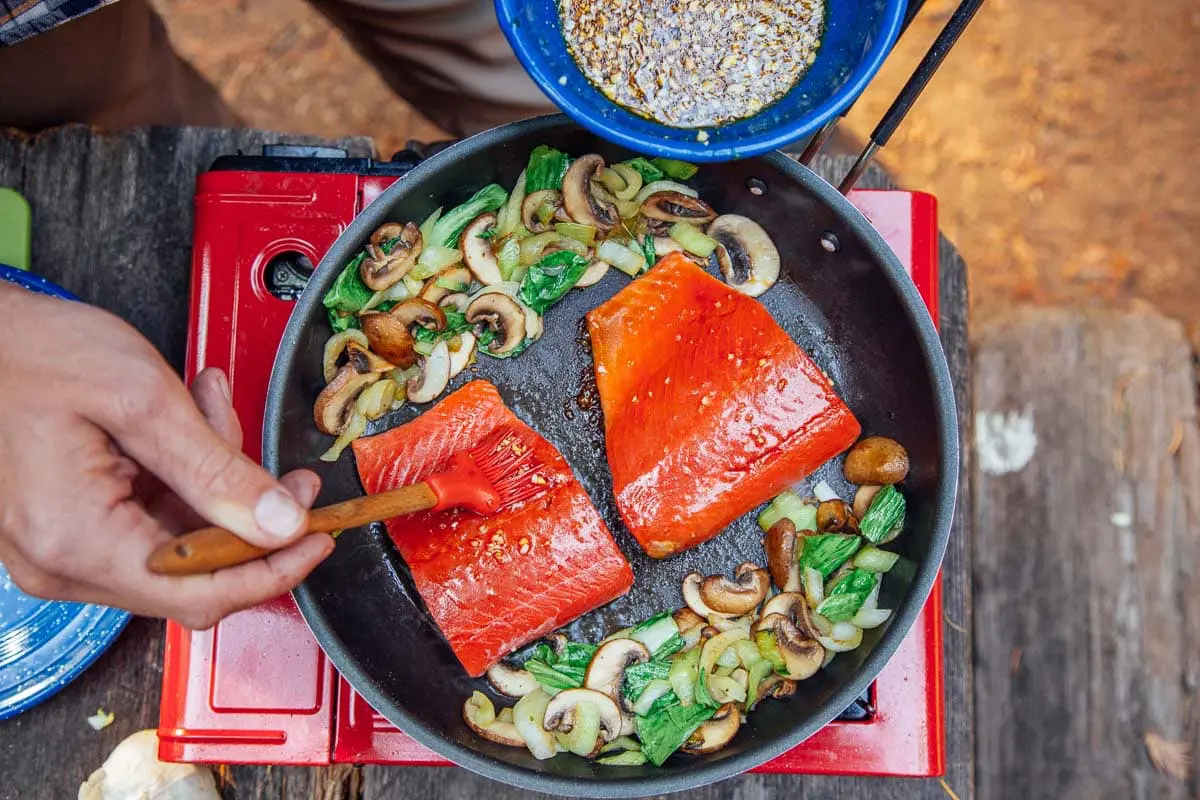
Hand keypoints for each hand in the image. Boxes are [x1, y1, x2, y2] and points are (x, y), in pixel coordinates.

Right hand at [0, 285, 334, 627]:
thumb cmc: (31, 354)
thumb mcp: (143, 401)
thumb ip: (218, 471)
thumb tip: (281, 524)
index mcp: (77, 541)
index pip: (200, 594)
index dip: (272, 572)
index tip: (318, 539)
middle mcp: (62, 561)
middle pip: (194, 572)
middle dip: (246, 515)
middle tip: (283, 471)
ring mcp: (61, 549)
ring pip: (179, 542)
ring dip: (213, 481)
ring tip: (209, 408)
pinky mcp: (68, 528)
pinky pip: (150, 521)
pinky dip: (182, 475)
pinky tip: (187, 421)